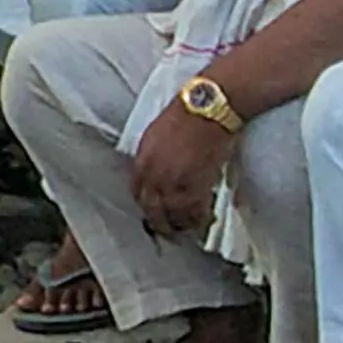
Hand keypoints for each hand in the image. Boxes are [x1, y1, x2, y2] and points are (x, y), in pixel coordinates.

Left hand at [130, 102, 232, 237]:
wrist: (205, 109)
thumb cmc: (183, 117)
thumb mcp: (154, 136)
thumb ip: (150, 158)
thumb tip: (154, 173)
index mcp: (141, 161)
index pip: (136, 193)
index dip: (145, 206)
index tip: (152, 213)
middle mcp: (154, 175)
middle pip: (152, 209)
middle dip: (159, 223)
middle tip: (168, 233)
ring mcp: (175, 182)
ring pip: (173, 214)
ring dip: (180, 226)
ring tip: (186, 231)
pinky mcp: (197, 185)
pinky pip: (194, 211)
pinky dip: (198, 219)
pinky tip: (204, 221)